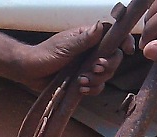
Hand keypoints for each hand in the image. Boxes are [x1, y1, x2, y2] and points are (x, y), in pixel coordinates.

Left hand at [19, 23, 135, 93]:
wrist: (29, 72)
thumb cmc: (44, 54)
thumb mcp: (65, 46)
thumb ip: (84, 39)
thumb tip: (100, 26)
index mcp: (90, 38)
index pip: (114, 36)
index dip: (124, 41)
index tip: (127, 50)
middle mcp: (92, 52)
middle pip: (114, 58)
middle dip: (108, 66)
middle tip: (94, 69)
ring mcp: (87, 67)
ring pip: (106, 75)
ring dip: (97, 80)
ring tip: (81, 81)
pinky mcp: (82, 81)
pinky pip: (96, 87)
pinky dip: (91, 90)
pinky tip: (80, 90)